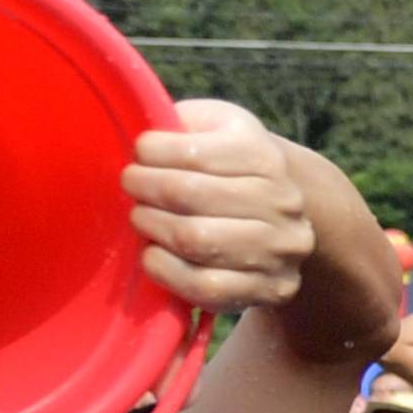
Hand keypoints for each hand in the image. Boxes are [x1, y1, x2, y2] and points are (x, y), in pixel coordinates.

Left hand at [125, 102, 316, 314]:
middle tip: (130, 187)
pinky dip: (166, 270)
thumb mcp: (214, 130)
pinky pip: (205, 285)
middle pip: (191, 195)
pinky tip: (153, 254)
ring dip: (152, 227)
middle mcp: (283, 202)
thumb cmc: (228, 167)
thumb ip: (180, 123)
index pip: (195, 152)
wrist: (280, 216)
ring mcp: (280, 249)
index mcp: (265, 156)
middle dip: (146, 189)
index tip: (137, 155)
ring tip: (140, 218)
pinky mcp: (271, 289)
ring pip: (196, 240)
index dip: (151, 152)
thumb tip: (136, 129)